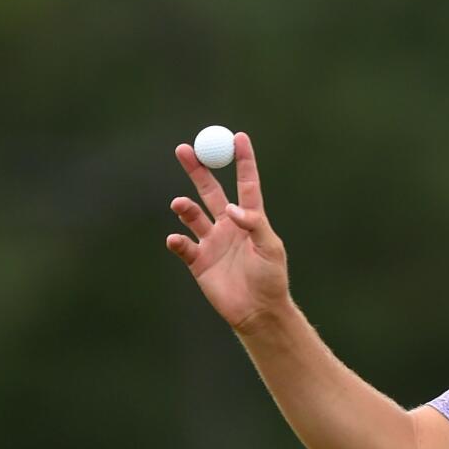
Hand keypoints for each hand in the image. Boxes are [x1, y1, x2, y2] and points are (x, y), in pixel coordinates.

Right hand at [166, 132, 291, 331]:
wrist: (257, 311)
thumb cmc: (271, 279)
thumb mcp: (270, 248)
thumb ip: (254, 225)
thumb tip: (231, 208)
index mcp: (250, 218)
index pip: (246, 183)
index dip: (243, 160)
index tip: (238, 136)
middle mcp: (228, 225)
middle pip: (210, 190)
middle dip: (197, 169)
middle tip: (184, 149)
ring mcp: (211, 241)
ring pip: (192, 214)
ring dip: (184, 206)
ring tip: (180, 204)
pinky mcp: (198, 261)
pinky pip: (182, 244)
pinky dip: (177, 240)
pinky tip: (177, 240)